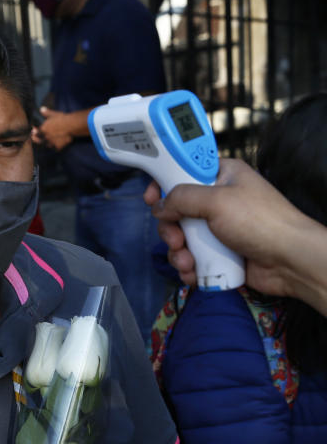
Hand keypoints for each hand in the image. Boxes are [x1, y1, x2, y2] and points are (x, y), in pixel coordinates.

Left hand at [32, 107, 74, 150]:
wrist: (71, 125)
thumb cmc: (62, 118)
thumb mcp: (53, 114)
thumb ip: (46, 112)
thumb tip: (41, 109)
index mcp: (43, 130)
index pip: (34, 133)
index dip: (33, 132)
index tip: (33, 131)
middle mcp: (46, 137)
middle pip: (39, 141)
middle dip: (37, 140)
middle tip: (36, 139)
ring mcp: (52, 143)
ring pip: (47, 145)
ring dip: (47, 143)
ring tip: (48, 141)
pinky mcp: (58, 146)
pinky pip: (55, 148)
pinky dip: (55, 147)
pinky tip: (56, 146)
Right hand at [145, 158, 322, 302]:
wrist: (291, 261)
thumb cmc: (260, 222)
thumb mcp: (216, 200)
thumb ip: (181, 198)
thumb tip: (159, 206)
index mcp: (222, 176)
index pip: (184, 171)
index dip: (164, 182)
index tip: (151, 198)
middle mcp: (218, 200)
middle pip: (176, 210)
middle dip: (170, 229)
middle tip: (176, 239)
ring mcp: (218, 227)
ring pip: (181, 236)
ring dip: (178, 252)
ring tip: (188, 262)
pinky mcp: (219, 251)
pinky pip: (192, 256)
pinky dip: (188, 266)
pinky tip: (193, 272)